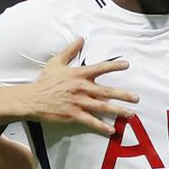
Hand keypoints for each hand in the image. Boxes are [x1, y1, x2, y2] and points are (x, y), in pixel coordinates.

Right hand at [24, 38, 138, 134]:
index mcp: (78, 74)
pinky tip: (112, 130)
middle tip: (136, 98)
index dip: (114, 66)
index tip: (127, 65)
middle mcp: (81, 88)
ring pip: (102, 107)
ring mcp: (78, 102)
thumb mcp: (56, 62)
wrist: (32, 99)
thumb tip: (81, 38)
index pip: (99, 68)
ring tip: (131, 114)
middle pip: (106, 91)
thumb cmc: (45, 81)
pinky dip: (102, 126)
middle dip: (123, 94)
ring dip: (118, 111)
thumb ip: (70, 50)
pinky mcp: (73, 115)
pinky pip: (91, 121)